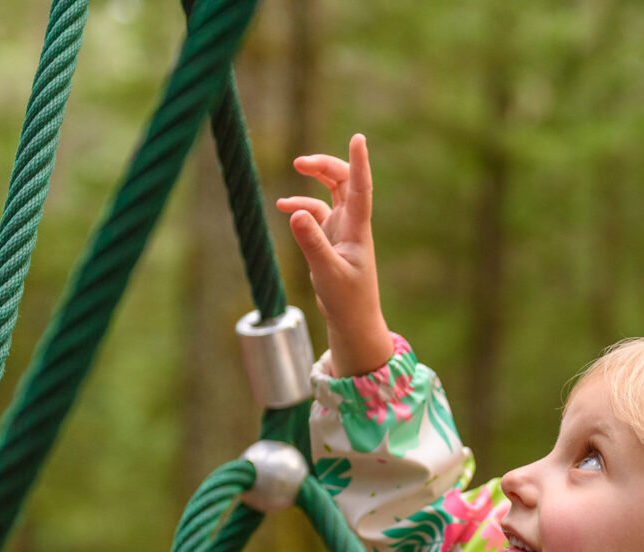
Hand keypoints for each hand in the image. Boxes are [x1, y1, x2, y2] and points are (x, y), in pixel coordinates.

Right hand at [277, 133, 391, 376]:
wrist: (353, 320)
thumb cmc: (347, 300)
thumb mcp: (327, 272)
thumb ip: (312, 243)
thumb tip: (295, 213)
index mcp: (358, 229)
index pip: (361, 189)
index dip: (359, 163)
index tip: (358, 138)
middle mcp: (352, 224)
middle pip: (344, 182)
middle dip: (326, 165)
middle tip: (301, 162)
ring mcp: (341, 229)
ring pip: (331, 192)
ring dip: (316, 177)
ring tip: (296, 166)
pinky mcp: (330, 238)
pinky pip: (315, 212)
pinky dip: (301, 206)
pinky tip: (283, 206)